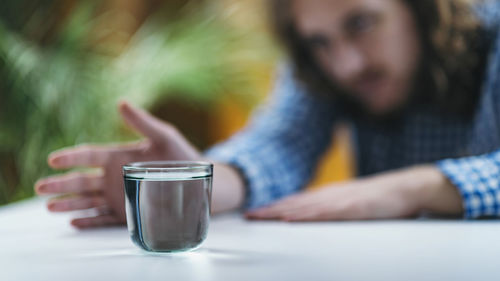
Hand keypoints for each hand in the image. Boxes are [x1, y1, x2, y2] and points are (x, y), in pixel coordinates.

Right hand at [35, 101, 200, 228]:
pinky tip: (74, 222)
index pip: (90, 156)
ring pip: (89, 201)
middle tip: (42, 186)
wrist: (201, 183)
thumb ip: (143, 123)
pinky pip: (105, 219)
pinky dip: (90, 221)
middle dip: (62, 184)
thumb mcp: (165, 137)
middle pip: (83, 181)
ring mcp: (120, 196)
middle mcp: (115, 177)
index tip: (54, 160)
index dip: (72, 157)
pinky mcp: (128, 215)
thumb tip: (121, 102)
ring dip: (69, 204)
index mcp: (119, 157)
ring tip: (49, 206)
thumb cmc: (183, 157)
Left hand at [245, 166, 462, 220]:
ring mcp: (340, 200)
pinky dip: (305, 216)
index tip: (255, 215)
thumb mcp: (352, 207)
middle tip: (247, 217)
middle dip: (269, 211)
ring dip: (279, 212)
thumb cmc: (380, 200)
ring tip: (260, 217)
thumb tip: (319, 223)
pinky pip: (324, 212)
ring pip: (303, 207)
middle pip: (293, 203)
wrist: (406, 187)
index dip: (274, 208)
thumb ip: (336, 213)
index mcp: (328, 197)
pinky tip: (291, 219)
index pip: (295, 203)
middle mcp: (329, 196)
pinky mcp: (352, 207)